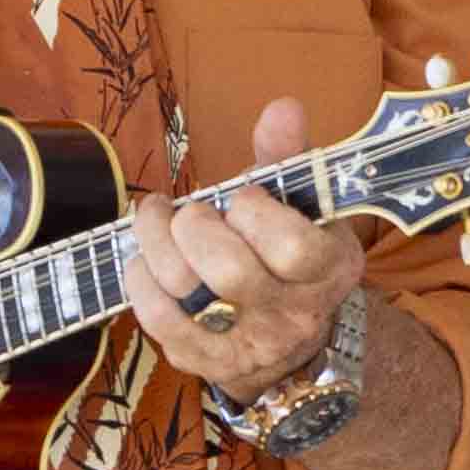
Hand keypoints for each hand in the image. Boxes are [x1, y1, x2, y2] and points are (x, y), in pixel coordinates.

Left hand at [125, 93, 378, 397]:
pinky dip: (140, 282)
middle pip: (228, 270)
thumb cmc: (289, 257)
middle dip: (193, 226)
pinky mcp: (209, 362)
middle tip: (190, 213)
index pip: (289, 245)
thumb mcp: (302, 207)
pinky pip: (160, 321)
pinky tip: (144, 262)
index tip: (241, 199)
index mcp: (329, 269)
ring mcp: (251, 344)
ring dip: (154, 242)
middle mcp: (295, 314)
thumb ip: (289, 156)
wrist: (294, 345)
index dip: (252, 212)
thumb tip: (282, 107)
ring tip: (156, 221)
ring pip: (185, 290)